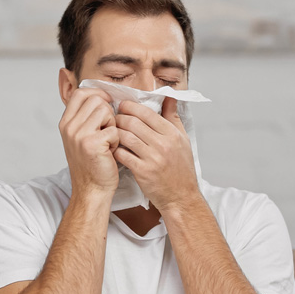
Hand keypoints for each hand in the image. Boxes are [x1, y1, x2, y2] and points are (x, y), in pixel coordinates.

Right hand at [59, 88, 119, 198]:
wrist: (92, 190)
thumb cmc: (92, 164)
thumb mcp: (81, 137)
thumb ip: (86, 117)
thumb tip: (103, 96)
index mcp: (65, 123)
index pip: (80, 93)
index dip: (97, 93)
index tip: (107, 103)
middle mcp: (69, 127)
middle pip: (96, 99)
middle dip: (108, 113)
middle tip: (107, 131)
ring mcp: (78, 135)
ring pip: (105, 111)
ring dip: (113, 125)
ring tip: (108, 141)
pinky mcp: (92, 144)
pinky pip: (114, 129)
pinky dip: (116, 141)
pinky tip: (110, 152)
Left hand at [113, 97, 201, 211]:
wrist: (181, 197)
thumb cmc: (181, 169)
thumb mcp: (183, 140)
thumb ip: (173, 117)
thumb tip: (169, 97)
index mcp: (172, 134)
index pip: (146, 112)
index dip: (130, 107)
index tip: (123, 106)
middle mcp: (163, 144)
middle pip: (133, 122)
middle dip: (119, 118)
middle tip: (113, 118)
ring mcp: (152, 158)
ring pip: (125, 137)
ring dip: (115, 132)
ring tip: (111, 131)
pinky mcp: (142, 171)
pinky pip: (122, 155)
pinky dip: (115, 149)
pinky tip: (113, 148)